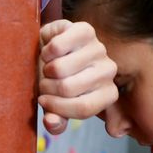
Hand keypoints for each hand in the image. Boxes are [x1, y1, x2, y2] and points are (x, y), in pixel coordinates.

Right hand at [37, 20, 118, 134]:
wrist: (50, 51)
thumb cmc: (56, 82)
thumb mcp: (56, 105)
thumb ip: (56, 120)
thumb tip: (52, 123)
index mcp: (108, 94)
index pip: (83, 108)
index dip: (57, 107)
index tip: (43, 101)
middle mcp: (109, 70)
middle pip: (68, 88)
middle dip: (47, 87)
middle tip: (44, 82)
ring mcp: (99, 48)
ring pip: (60, 68)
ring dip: (45, 70)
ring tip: (47, 68)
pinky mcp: (85, 30)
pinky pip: (57, 47)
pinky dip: (45, 52)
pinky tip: (48, 53)